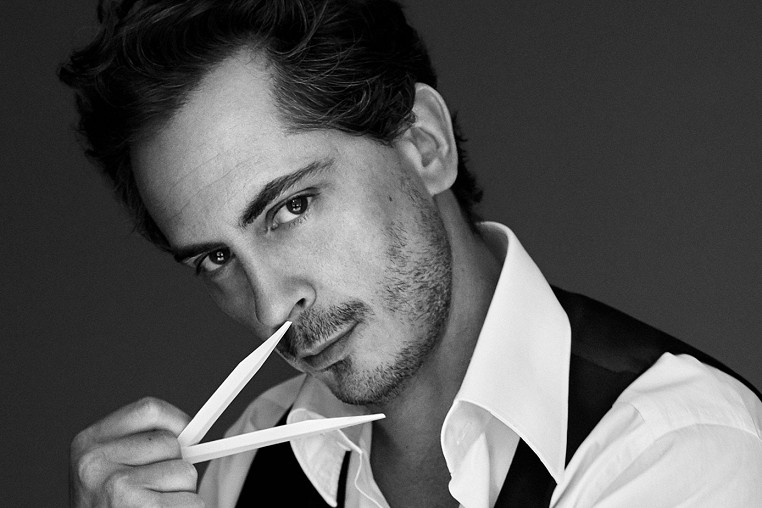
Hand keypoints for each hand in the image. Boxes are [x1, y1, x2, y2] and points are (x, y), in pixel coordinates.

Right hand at [70, 397, 203, 506]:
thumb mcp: (107, 469)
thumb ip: (141, 445)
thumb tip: (191, 433)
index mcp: (88, 443)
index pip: (148, 409)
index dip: (176, 419)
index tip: (186, 430)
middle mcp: (96, 462)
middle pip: (172, 443)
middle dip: (176, 464)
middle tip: (155, 488)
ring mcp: (116, 487)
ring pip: (185, 472)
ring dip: (181, 492)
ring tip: (152, 506)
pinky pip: (191, 502)